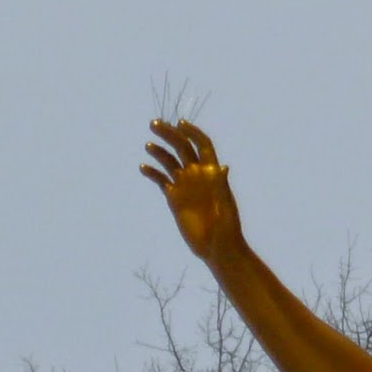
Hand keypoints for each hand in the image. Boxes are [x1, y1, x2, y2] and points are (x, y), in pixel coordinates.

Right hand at [140, 119, 243, 263]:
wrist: (218, 248)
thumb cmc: (227, 228)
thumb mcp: (226, 206)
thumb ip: (221, 187)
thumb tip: (222, 167)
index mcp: (212, 173)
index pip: (203, 146)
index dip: (193, 133)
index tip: (180, 124)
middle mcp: (197, 175)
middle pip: (182, 148)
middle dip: (170, 134)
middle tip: (154, 124)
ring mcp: (185, 185)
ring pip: (170, 161)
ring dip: (159, 151)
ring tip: (149, 145)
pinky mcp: (174, 198)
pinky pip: (161, 180)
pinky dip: (152, 172)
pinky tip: (143, 167)